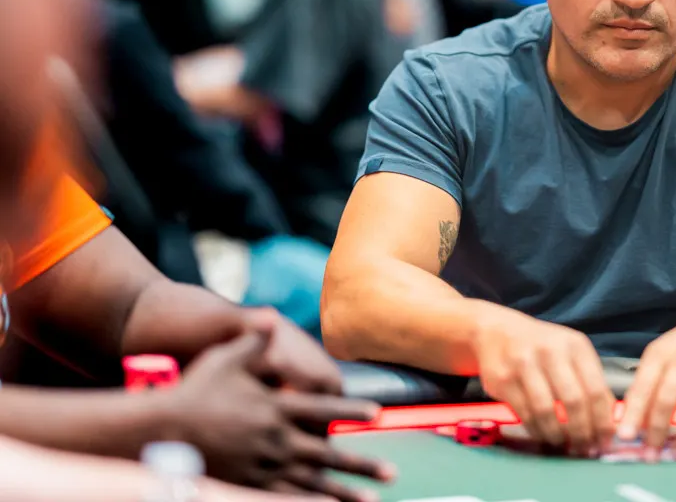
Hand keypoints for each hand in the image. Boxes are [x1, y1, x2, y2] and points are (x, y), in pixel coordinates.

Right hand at [168, 321, 393, 501]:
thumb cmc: (193, 391)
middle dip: (362, 465)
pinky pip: (286, 499)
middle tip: (391, 473)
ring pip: (313, 483)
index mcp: (276, 406)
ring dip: (344, 493)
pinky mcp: (247, 485)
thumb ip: (254, 341)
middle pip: (328, 454)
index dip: (353, 409)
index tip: (379, 414)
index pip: (324, 407)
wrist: (158, 430)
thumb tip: (271, 318)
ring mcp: (263, 466)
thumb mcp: (226, 359)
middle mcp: (276, 438)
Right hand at [473, 304, 614, 455]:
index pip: (595, 389)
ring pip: (546, 411)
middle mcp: (550, 351)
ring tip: (563, 443)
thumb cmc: (543, 346)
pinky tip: (544, 435)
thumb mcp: (572, 353)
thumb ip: (591, 382)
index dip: (602, 421)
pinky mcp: (502, 379)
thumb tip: (610, 421)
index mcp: (575, 346)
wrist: (498, 331)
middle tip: (584, 447)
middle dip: (581, 432)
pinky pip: (524, 414)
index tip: (605, 439)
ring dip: (558, 435)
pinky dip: (537, 431)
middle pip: (573, 402)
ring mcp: (524, 364)